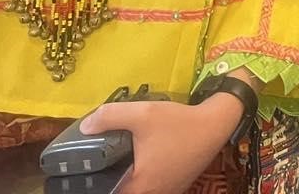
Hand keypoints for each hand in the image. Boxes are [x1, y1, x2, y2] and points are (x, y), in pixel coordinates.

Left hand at [80, 96, 241, 193]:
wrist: (216, 124)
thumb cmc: (179, 123)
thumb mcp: (144, 113)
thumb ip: (110, 117)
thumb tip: (85, 127)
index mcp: (138, 187)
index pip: (105, 192)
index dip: (92, 183)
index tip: (82, 171)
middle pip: (118, 191)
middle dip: (106, 178)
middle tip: (95, 160)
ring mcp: (163, 193)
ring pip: (133, 189)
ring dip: (122, 177)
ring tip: (111, 158)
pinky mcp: (172, 187)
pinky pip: (146, 186)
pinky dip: (137, 176)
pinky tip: (135, 158)